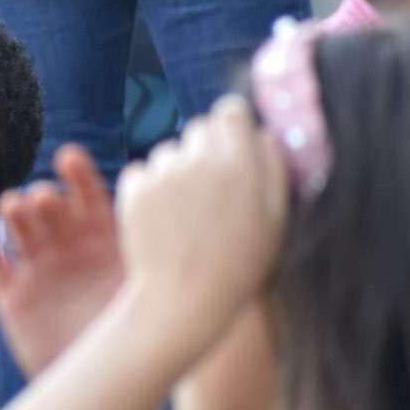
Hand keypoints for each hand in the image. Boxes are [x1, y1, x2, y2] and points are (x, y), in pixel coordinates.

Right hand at [0, 144, 123, 376]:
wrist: (100, 384)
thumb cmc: (130, 338)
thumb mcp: (142, 289)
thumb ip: (144, 252)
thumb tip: (163, 207)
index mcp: (102, 243)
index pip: (89, 198)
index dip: (78, 175)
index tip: (69, 158)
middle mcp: (68, 249)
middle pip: (49, 208)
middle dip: (43, 197)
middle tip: (43, 199)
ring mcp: (38, 269)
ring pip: (19, 227)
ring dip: (13, 212)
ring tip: (14, 208)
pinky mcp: (12, 293)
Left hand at [114, 98, 287, 345]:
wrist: (184, 299)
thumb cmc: (238, 262)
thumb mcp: (275, 217)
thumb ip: (273, 167)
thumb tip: (264, 130)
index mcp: (241, 164)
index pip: (231, 110)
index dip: (231, 127)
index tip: (232, 148)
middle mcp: (201, 160)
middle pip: (200, 127)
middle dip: (205, 150)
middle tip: (211, 192)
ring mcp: (164, 173)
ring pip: (168, 151)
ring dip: (176, 172)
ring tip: (187, 216)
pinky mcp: (134, 188)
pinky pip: (142, 171)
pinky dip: (148, 189)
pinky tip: (162, 221)